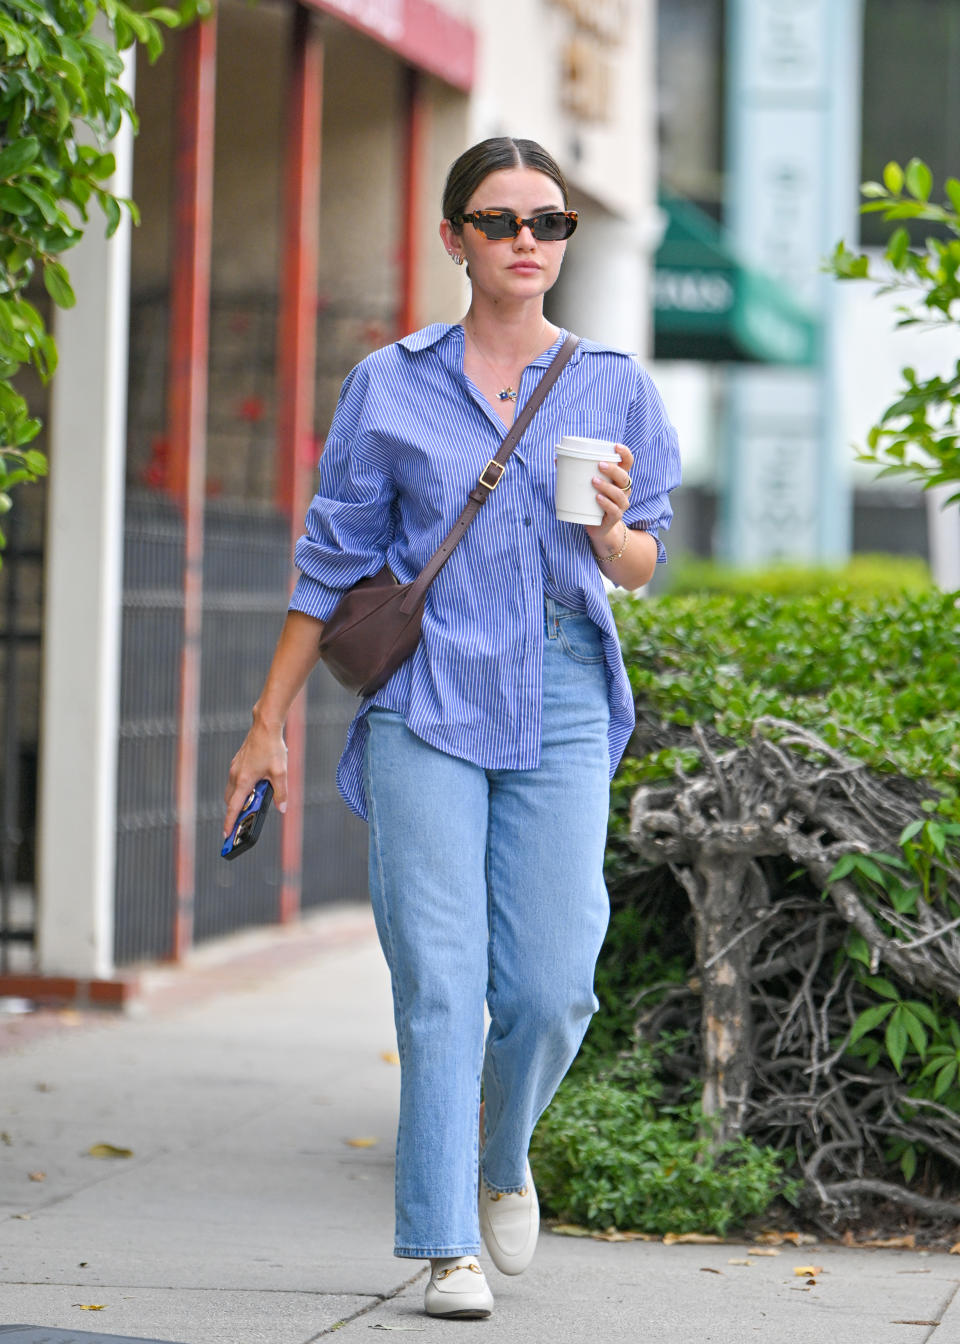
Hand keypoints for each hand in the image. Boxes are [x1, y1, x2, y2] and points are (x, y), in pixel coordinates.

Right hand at [223, 718, 287, 837]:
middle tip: (242, 822)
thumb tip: (282, 809)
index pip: (233, 808)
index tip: (225, 835)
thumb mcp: (280, 773)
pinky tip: (256, 785)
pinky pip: (235, 780)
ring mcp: (235, 768)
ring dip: (239, 799)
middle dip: (234, 812)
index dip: (229, 823)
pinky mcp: (237, 762)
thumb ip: (281, 793)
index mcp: (244, 781)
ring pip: (232, 790)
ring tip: (253, 803)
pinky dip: (241, 788)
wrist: (265, 726)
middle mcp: (235, 775)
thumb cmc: (272, 748)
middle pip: (231, 801)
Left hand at [584, 442, 633, 550]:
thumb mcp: (588, 486)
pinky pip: (614, 510)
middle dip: (613, 470)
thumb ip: (576, 472)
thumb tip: (556, 460)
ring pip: (619, 493)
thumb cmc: (593, 501)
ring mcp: (621, 504)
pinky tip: (598, 498)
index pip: (628, 463)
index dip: (625, 453)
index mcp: (618, 478)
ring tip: (593, 481)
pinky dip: (606, 503)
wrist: (599, 527)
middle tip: (599, 465)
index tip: (615, 446)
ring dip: (607, 486)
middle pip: (624, 477)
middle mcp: (623, 490)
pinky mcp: (615, 517)